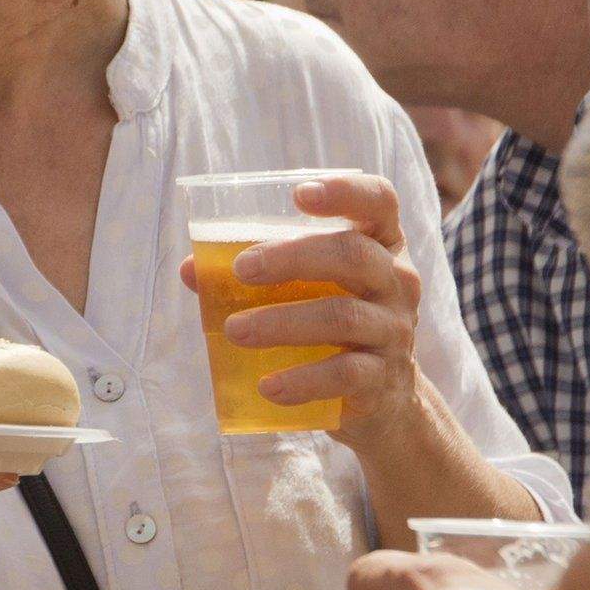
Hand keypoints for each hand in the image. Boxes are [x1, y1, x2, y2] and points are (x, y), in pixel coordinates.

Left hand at [179, 173, 428, 459]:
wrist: (383, 398)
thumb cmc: (333, 325)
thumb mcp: (307, 289)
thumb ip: (257, 275)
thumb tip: (192, 269)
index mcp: (381, 244)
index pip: (379, 202)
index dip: (345, 191)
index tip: (300, 194)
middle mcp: (397, 281)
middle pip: (354, 255)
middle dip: (293, 257)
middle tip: (242, 269)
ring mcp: (394, 330)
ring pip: (343, 317)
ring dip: (282, 322)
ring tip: (235, 330)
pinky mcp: (383, 378)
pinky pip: (344, 374)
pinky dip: (303, 380)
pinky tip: (268, 386)